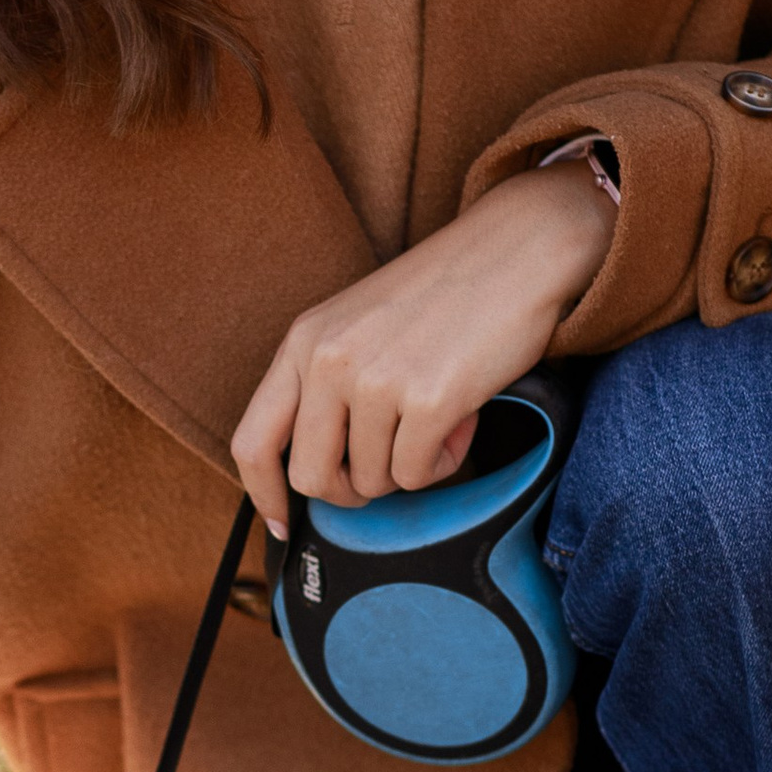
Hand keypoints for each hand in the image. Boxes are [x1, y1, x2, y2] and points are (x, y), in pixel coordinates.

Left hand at [230, 163, 611, 530]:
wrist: (519, 249)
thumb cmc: (446, 293)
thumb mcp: (359, 325)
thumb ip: (327, 386)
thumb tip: (323, 471)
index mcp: (303, 341)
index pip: (252, 440)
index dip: (263, 494)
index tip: (281, 522)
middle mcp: (327, 360)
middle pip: (311, 478)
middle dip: (351, 490)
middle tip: (389, 466)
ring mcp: (375, 380)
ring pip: (371, 482)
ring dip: (409, 467)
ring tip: (438, 418)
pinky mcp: (428, 399)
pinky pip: (416, 476)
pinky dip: (442, 462)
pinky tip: (461, 420)